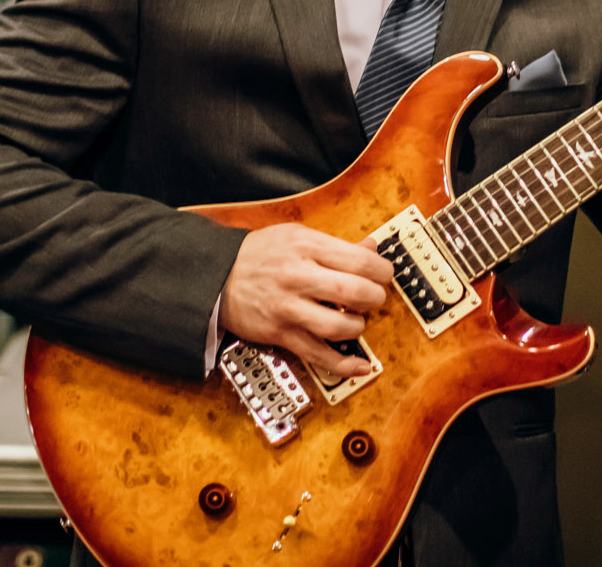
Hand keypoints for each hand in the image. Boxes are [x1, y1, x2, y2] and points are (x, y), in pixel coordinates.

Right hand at [219, 224, 394, 377]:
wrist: (217, 276)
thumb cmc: (260, 254)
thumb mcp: (296, 236)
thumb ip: (335, 245)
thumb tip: (372, 249)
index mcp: (306, 246)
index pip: (359, 260)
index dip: (382, 271)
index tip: (384, 275)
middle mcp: (298, 276)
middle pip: (354, 291)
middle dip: (375, 298)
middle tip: (374, 298)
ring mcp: (289, 308)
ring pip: (339, 326)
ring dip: (359, 326)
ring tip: (357, 321)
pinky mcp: (280, 334)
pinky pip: (318, 355)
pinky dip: (343, 364)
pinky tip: (361, 366)